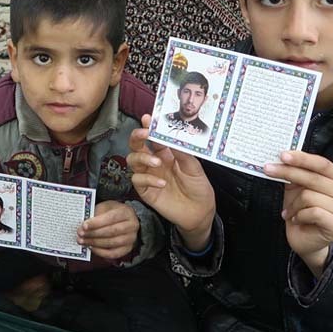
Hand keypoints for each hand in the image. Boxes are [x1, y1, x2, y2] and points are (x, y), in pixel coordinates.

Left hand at [78, 200, 139, 259]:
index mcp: (126, 212)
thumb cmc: (113, 212)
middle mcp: (132, 226)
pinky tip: (91, 247)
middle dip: (94, 234)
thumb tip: (82, 227)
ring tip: (83, 241)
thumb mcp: (105, 207)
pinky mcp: (127, 249)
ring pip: (112, 243)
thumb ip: (95, 215)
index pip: (111, 218)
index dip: (96, 223)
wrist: (124, 219)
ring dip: (95, 243)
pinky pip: (113, 254)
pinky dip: (101, 252)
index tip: (84, 226)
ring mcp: (131, 239)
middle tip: (80, 234)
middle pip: (111, 231)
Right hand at [128, 114, 215, 250]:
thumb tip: (171, 136)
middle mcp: (154, 162)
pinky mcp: (145, 191)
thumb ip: (182, 152)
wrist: (200, 212)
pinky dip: (148, 179)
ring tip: (157, 163)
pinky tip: (162, 183)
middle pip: (136, 145)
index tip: (148, 119)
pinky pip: (137, 181)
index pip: (153, 137)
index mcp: (166, 153)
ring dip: (142, 158)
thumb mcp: (194, 167)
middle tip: (144, 134)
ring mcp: (148, 175)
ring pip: (132, 160)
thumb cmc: (198, 187)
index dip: (149, 127)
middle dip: (137, 137)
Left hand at [263, 151, 332, 277]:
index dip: (302, 158)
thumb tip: (282, 158)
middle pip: (313, 178)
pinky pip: (313, 212)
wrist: (306, 241)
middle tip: (268, 170)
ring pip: (309, 196)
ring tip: (289, 212)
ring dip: (293, 205)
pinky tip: (296, 220)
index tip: (283, 155)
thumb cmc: (302, 212)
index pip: (322, 164)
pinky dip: (299, 215)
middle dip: (288, 173)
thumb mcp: (297, 189)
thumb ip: (296, 174)